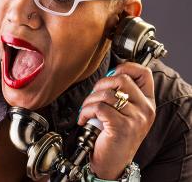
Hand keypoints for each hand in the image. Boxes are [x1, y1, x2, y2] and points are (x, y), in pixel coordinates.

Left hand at [77, 62, 155, 179]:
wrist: (112, 164)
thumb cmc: (114, 136)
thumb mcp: (125, 113)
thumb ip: (122, 94)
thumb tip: (109, 75)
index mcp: (147, 102)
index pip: (143, 73)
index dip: (125, 67)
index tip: (112, 74)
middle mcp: (145, 109)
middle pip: (121, 79)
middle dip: (101, 84)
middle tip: (94, 96)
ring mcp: (135, 119)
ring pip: (107, 94)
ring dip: (89, 100)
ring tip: (87, 110)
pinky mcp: (122, 127)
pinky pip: (98, 107)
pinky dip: (85, 111)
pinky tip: (84, 118)